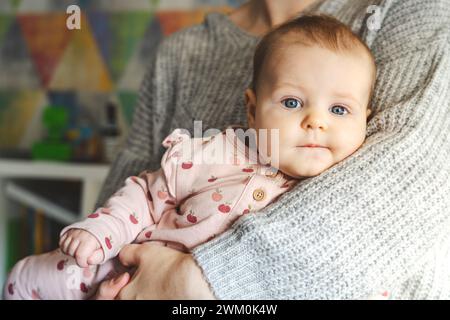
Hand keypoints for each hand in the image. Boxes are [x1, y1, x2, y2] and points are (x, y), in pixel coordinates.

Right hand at [59, 229, 104, 267]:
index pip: (80, 255)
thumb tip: (89, 260)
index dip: (82, 263)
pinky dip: (65, 247)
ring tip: (79, 251)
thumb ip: (98, 257)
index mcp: (90, 239)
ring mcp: (73, 232)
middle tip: (85, 255)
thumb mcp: (105, 251)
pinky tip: (73, 247)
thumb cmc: (102, 241)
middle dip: (77, 258)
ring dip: (71, 252)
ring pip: (64, 248)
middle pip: (71, 252)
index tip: (86, 263)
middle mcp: (80, 234)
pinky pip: (61, 243)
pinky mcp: (68, 231)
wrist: (100, 228)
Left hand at [98, 243, 214, 299]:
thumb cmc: (167, 267)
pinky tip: (165, 285)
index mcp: (124, 296)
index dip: (114, 282)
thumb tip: (122, 258)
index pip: (108, 293)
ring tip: (155, 279)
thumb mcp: (143, 252)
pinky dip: (155, 294)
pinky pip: (153, 299)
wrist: (194, 280)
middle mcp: (134, 305)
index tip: (126, 274)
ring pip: (139, 299)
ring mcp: (150, 307)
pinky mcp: (164, 306)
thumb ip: (126, 254)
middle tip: (140, 276)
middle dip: (128, 286)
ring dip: (143, 290)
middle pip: (124, 298)